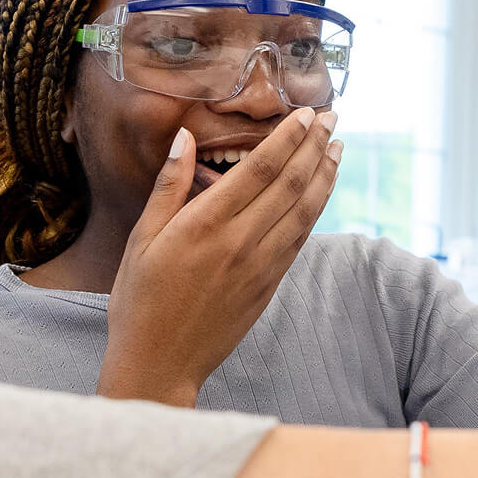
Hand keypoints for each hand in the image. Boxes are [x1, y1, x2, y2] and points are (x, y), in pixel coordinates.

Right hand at [97, 108, 341, 405]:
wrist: (159, 364)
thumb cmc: (140, 301)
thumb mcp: (142, 239)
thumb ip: (169, 186)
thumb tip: (184, 136)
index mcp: (205, 224)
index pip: (260, 169)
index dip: (287, 138)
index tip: (305, 114)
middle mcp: (240, 242)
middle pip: (291, 183)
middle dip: (315, 146)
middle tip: (331, 117)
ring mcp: (260, 267)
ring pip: (304, 211)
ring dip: (325, 175)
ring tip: (338, 147)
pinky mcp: (269, 286)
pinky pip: (299, 240)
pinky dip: (315, 210)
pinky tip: (321, 191)